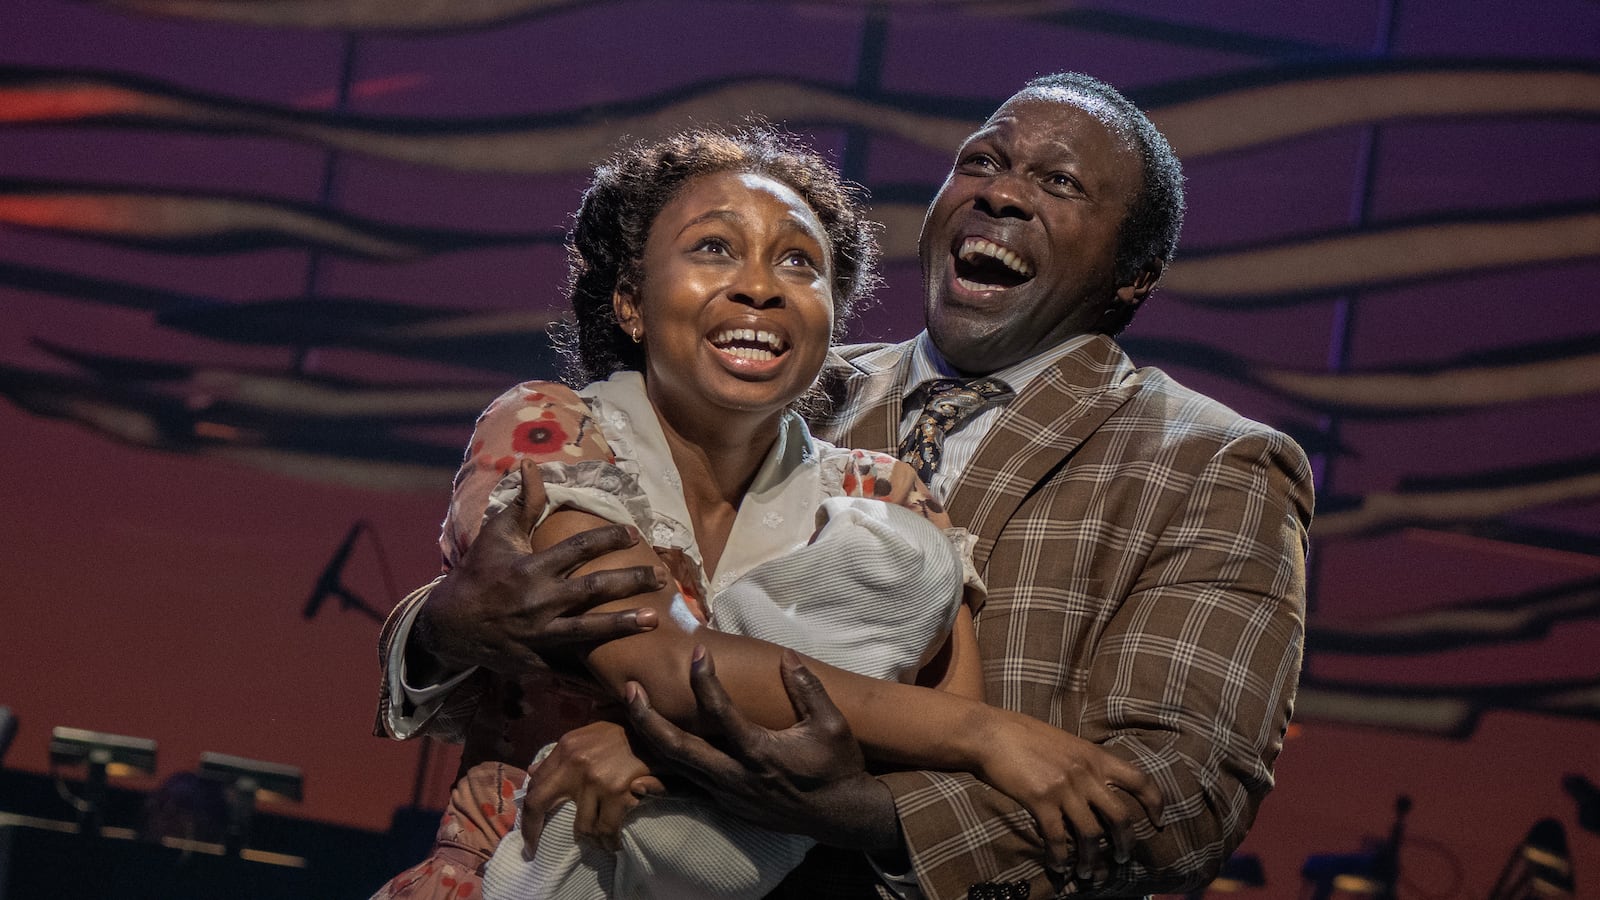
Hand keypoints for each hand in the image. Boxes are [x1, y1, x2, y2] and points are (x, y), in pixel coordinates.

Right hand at [411, 458, 666, 678]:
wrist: (449, 625)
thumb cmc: (478, 574)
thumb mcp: (497, 535)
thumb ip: (523, 503)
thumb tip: (530, 465)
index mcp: (531, 568)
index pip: (578, 548)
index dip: (609, 539)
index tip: (634, 535)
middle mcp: (538, 601)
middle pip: (593, 589)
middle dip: (630, 582)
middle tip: (662, 577)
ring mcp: (538, 635)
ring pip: (588, 630)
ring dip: (622, 625)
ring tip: (653, 620)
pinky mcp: (536, 662)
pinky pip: (569, 668)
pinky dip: (594, 672)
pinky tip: (624, 673)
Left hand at [519, 721, 664, 853]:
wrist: (660, 732)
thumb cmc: (625, 735)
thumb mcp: (589, 736)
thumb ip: (562, 754)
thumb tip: (531, 772)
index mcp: (566, 747)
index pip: (535, 783)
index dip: (527, 811)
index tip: (527, 830)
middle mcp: (575, 762)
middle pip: (539, 803)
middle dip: (533, 831)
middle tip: (533, 850)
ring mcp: (595, 779)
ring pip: (581, 825)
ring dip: (590, 839)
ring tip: (598, 842)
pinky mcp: (617, 792)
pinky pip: (606, 829)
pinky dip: (609, 841)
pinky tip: (614, 844)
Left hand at [624, 647, 900, 851]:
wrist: (840, 815)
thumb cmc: (837, 766)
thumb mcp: (831, 724)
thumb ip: (806, 688)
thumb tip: (786, 656)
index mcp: (759, 751)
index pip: (719, 711)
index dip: (705, 679)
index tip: (698, 652)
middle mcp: (735, 775)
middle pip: (678, 747)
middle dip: (648, 717)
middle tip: (630, 689)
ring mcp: (727, 795)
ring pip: (676, 769)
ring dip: (650, 740)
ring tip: (630, 713)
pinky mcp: (727, 806)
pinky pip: (686, 791)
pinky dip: (661, 782)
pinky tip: (639, 776)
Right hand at [974, 709, 1164, 881]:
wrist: (989, 732)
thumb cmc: (1022, 735)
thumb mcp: (1064, 742)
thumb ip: (1083, 762)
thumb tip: (1094, 783)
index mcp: (1095, 756)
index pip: (1139, 780)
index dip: (1154, 803)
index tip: (1158, 821)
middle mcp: (1086, 772)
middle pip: (1120, 816)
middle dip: (1125, 844)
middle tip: (1120, 859)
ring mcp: (1064, 786)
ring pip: (1091, 834)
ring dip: (1092, 859)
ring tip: (1089, 873)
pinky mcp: (1041, 799)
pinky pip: (1057, 837)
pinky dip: (1060, 857)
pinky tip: (1058, 867)